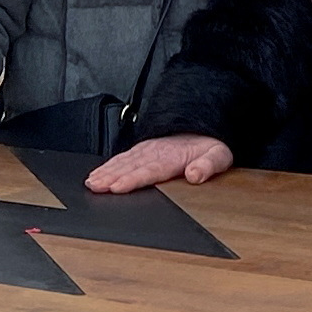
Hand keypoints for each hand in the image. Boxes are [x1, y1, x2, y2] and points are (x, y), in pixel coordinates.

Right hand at [88, 133, 233, 192]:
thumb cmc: (210, 145)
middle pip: (131, 167)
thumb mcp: (219, 155)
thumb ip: (208, 165)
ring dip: (106, 171)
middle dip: (111, 177)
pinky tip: (98, 173)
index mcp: (173, 157)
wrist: (203, 124)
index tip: (117, 186)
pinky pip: (122, 157)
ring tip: (92, 182)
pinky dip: (108, 165)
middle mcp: (156, 152)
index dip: (132, 180)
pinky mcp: (142, 149)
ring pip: (123, 161)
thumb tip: (195, 174)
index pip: (150, 171)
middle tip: (95, 186)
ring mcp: (147, 149)